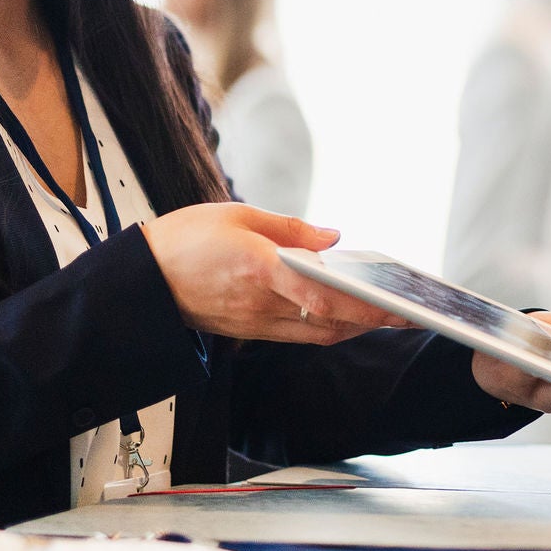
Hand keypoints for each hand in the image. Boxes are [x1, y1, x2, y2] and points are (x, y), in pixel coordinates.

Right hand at [139, 203, 412, 344]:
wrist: (139, 279)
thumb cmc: (184, 239)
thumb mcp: (238, 216)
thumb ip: (290, 228)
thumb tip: (332, 239)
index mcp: (258, 267)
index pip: (323, 294)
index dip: (364, 303)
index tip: (396, 302)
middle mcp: (259, 303)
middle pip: (329, 321)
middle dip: (373, 320)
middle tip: (410, 313)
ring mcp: (254, 323)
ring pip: (318, 333)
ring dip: (355, 327)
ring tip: (388, 314)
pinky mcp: (248, 332)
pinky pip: (299, 335)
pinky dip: (329, 327)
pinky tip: (348, 315)